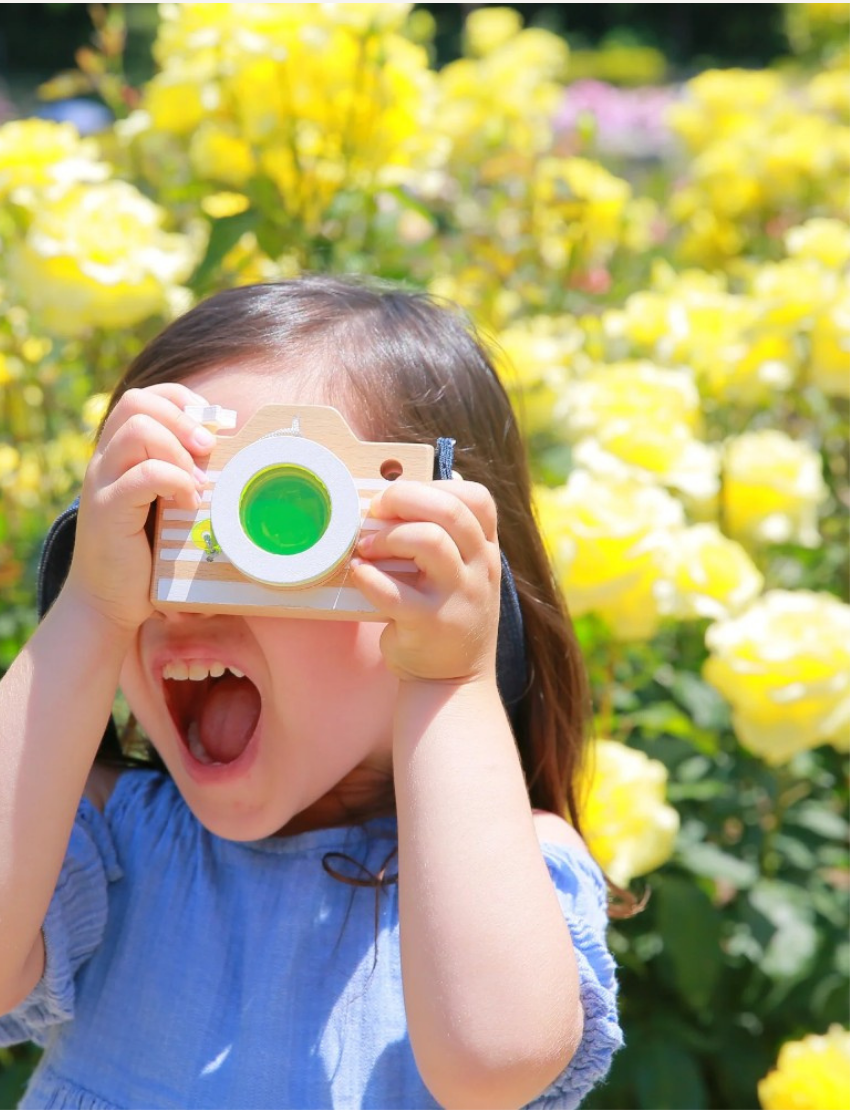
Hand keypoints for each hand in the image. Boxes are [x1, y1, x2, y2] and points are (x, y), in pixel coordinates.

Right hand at [64, 383, 214, 635]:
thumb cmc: (148, 552)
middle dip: (183, 418)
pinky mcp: (107, 511)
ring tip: (200, 484)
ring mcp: (102, 482)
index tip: (214, 427)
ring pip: (138, 431)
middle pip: (137, 402)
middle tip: (210, 449)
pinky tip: (190, 504)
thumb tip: (234, 452)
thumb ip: (186, 474)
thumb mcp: (168, 503)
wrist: (109, 601)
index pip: (145, 396)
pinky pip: (143, 475)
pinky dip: (176, 482)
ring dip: (180, 452)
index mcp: (120, 451)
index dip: (183, 400)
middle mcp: (105, 459)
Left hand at [350, 479, 501, 685]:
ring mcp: (458, 597)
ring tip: (365, 548)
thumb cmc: (446, 616)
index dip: (436, 487)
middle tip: (374, 512)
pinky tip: (358, 575)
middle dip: (403, 499)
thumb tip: (395, 493)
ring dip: (386, 537)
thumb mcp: (462, 574)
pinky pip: (394, 591)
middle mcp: (479, 569)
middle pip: (449, 511)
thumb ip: (444, 538)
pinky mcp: (430, 625)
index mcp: (485, 551)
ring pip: (428, 541)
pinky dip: (367, 577)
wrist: (453, 683)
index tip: (402, 499)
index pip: (477, 499)